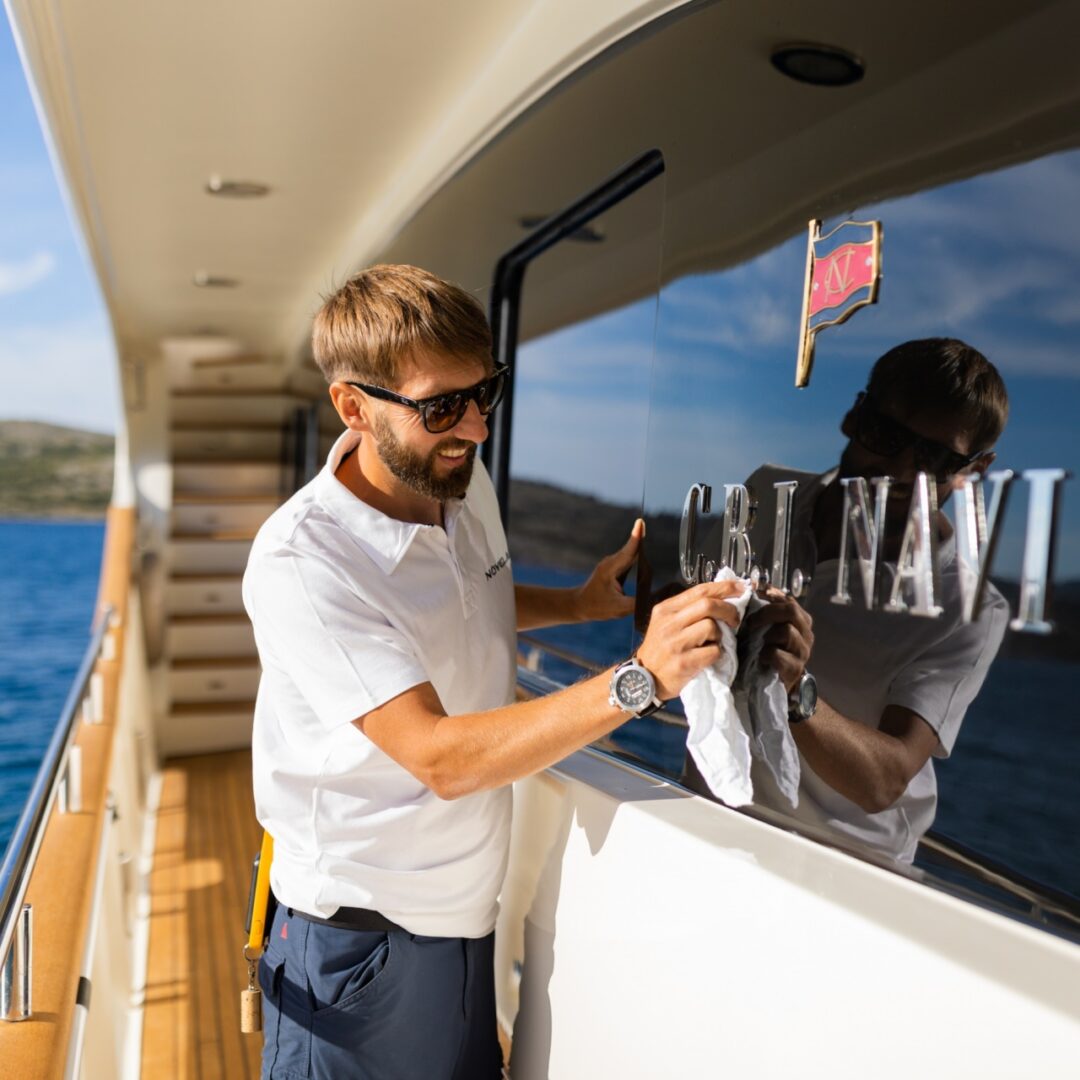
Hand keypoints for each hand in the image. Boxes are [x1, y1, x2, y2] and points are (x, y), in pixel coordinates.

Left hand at [573, 519, 643, 622]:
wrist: (579, 605)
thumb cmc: (596, 606)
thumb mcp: (618, 609)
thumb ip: (637, 603)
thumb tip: (654, 600)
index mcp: (610, 569)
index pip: (627, 552)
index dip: (636, 538)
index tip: (640, 522)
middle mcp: (611, 563)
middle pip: (631, 549)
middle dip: (640, 537)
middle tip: (647, 523)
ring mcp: (612, 564)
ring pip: (630, 552)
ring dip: (640, 544)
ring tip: (646, 532)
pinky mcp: (615, 568)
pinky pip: (629, 558)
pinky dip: (638, 554)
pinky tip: (646, 551)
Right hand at [635, 579, 745, 699]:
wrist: (642, 679)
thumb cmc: (660, 650)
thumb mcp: (665, 623)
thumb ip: (688, 610)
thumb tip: (721, 599)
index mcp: (666, 609)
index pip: (700, 591)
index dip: (724, 587)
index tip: (740, 588)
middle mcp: (669, 623)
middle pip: (708, 605)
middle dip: (729, 610)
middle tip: (735, 619)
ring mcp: (675, 643)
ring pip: (711, 627)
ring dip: (719, 636)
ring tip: (711, 643)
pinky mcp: (684, 663)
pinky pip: (713, 651)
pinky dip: (716, 654)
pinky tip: (707, 657)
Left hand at [743, 588, 813, 692]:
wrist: (772, 684)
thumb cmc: (766, 651)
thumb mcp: (765, 627)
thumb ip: (762, 609)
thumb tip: (749, 585)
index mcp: (799, 619)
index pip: (788, 598)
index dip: (768, 595)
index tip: (751, 595)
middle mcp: (805, 633)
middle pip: (791, 610)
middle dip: (766, 612)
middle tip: (750, 621)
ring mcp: (802, 651)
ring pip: (786, 631)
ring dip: (766, 635)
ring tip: (756, 642)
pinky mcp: (795, 669)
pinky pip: (777, 654)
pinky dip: (765, 654)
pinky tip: (760, 658)